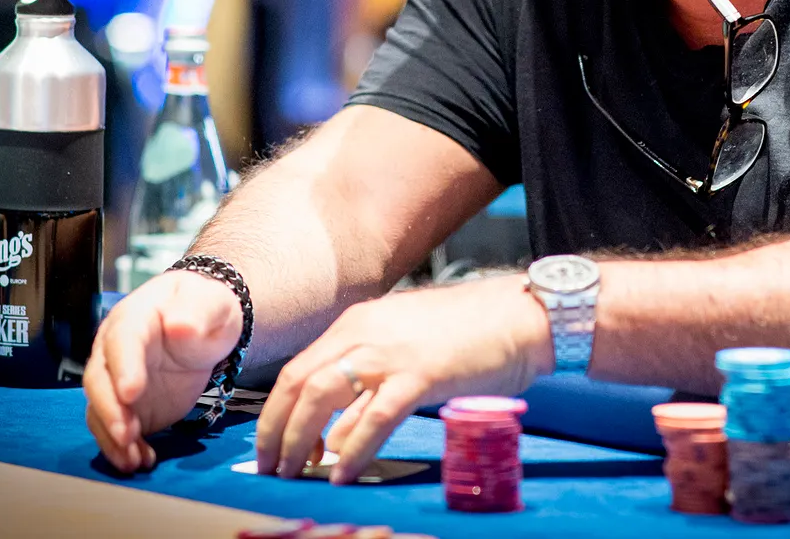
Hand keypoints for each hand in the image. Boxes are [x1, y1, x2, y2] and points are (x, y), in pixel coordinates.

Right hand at [84, 269, 242, 472]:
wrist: (204, 325)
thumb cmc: (205, 308)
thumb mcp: (212, 304)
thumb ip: (199, 312)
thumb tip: (180, 325)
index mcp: (135, 318)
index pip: (123, 341)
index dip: (124, 367)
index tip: (131, 392)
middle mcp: (115, 350)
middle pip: (99, 380)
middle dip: (110, 410)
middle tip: (127, 434)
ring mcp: (117, 380)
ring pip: (101, 410)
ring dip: (112, 437)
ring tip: (133, 460)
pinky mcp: (127, 406)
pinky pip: (116, 429)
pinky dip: (125, 448)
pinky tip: (142, 460)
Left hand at [255, 274, 552, 483]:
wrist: (520, 316)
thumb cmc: (469, 331)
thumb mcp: (404, 340)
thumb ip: (368, 374)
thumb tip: (335, 425)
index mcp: (357, 323)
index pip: (297, 369)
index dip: (276, 412)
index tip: (270, 445)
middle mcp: (364, 333)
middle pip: (299, 383)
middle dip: (277, 430)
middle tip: (271, 467)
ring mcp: (390, 353)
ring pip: (323, 397)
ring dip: (301, 440)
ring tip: (295, 472)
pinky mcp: (420, 374)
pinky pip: (374, 416)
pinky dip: (352, 448)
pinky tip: (342, 471)